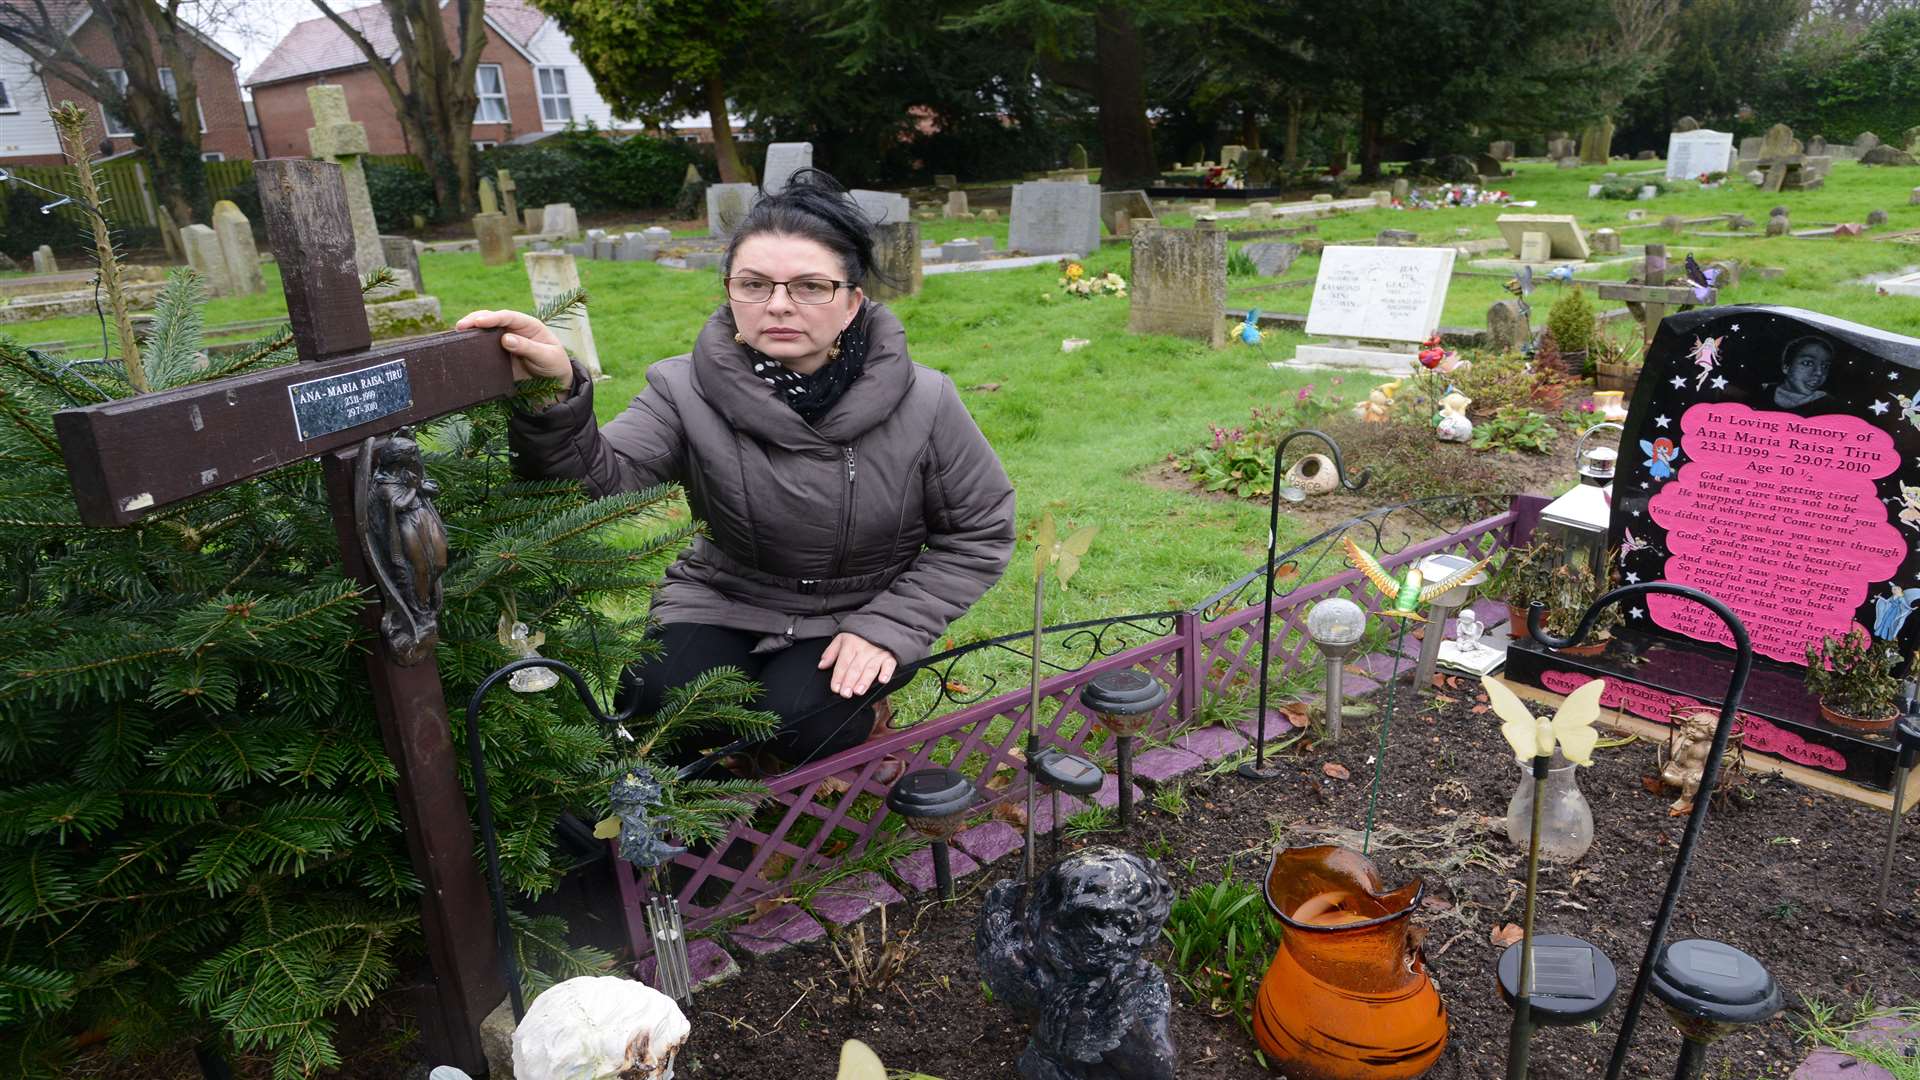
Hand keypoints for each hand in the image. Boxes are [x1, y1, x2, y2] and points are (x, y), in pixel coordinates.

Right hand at [455, 309, 572, 390]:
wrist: (555, 383)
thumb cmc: (555, 364)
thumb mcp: (547, 356)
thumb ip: (528, 347)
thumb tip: (505, 339)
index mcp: (528, 325)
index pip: (509, 317)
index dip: (493, 318)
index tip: (479, 322)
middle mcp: (513, 329)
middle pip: (492, 319)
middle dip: (475, 320)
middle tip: (460, 326)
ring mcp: (504, 341)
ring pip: (484, 332)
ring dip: (470, 331)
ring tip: (456, 335)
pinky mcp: (497, 355)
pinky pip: (483, 349)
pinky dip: (472, 347)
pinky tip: (461, 348)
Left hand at [818, 633, 896, 697]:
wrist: (881, 624)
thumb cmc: (860, 636)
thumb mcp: (842, 639)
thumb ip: (831, 653)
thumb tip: (821, 665)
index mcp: (851, 645)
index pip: (843, 663)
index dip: (838, 676)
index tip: (835, 688)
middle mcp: (864, 649)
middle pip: (856, 667)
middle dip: (850, 681)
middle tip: (845, 693)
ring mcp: (878, 653)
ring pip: (870, 668)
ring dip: (864, 680)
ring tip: (858, 691)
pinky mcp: (890, 656)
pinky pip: (889, 665)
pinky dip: (886, 672)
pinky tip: (882, 680)